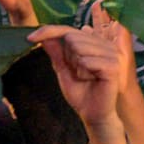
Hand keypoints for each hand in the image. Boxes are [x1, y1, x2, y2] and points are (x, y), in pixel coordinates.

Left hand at [28, 10, 124, 133]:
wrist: (93, 113)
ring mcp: (111, 53)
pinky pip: (87, 60)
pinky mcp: (114, 65)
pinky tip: (92, 80)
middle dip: (67, 57)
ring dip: (76, 66)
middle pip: (72, 37)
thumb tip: (43, 36)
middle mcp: (105, 44)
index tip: (30, 38)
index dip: (49, 31)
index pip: (68, 30)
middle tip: (78, 73)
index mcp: (94, 43)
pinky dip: (84, 72)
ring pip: (79, 47)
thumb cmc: (81, 93)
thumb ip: (56, 52)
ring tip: (86, 77)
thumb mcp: (63, 70)